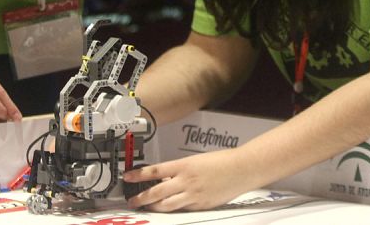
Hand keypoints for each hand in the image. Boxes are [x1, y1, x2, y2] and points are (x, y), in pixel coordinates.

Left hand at [124, 149, 257, 211]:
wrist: (241, 169)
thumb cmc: (221, 161)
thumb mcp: (195, 161)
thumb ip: (179, 171)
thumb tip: (164, 179)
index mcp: (184, 166)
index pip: (154, 171)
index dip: (138, 175)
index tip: (127, 177)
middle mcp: (186, 181)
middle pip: (156, 192)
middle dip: (141, 198)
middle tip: (132, 200)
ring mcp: (193, 195)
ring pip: (166, 205)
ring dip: (153, 206)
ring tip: (146, 207)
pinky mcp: (200, 205)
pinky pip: (182, 208)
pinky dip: (173, 208)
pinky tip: (168, 207)